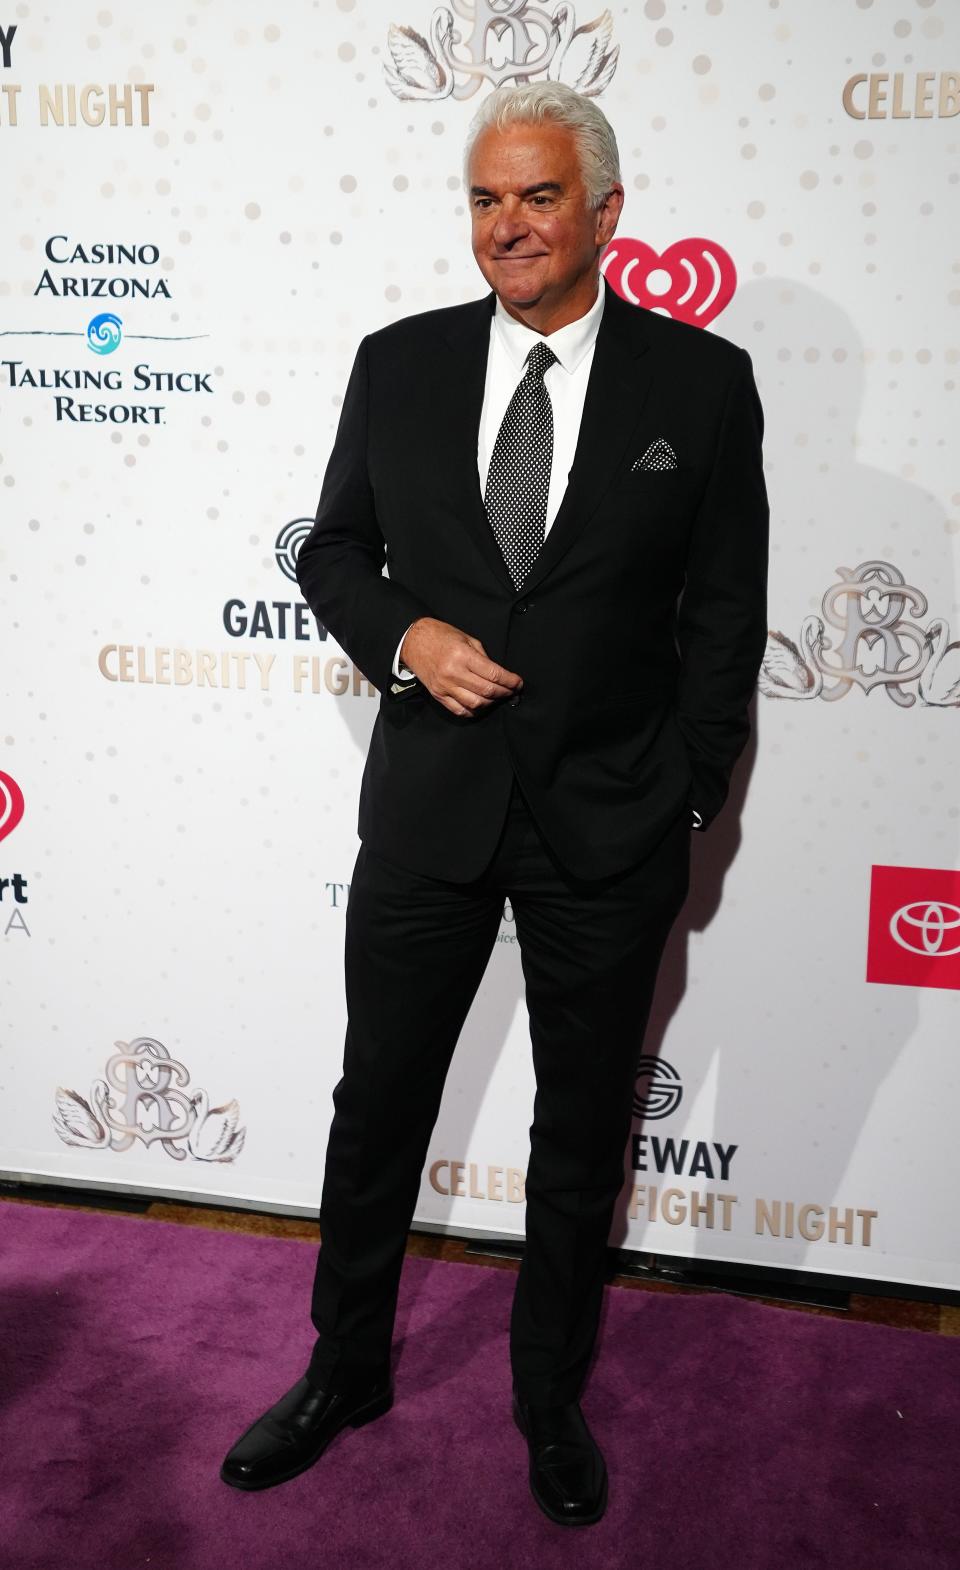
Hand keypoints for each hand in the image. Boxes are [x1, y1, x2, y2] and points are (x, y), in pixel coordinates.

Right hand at [400, 616, 522, 717]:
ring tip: (497, 697)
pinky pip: (459, 710)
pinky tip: (480, 704)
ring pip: (475, 703)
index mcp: (462, 655)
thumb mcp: (466, 638)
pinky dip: (473, 710)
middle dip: (504, 692)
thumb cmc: (440, 636)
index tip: (518, 683)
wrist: (413, 641)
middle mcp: (453, 672)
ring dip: (491, 702)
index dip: (510, 681)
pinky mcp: (438, 695)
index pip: (493, 674)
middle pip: (487, 690)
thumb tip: (498, 673)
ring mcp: (445, 686)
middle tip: (511, 691)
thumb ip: (483, 657)